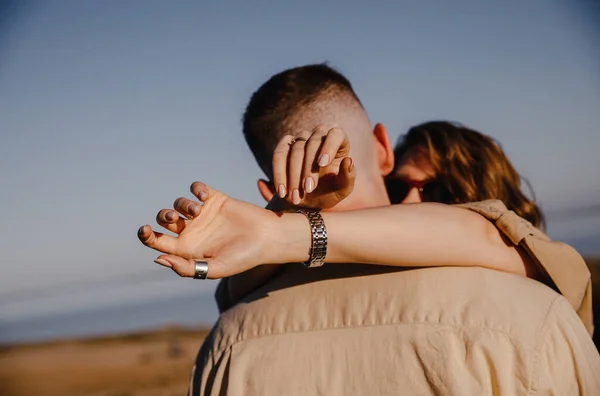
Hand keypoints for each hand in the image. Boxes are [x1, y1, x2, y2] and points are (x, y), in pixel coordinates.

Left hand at [137, 182, 286, 278]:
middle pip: (165, 219)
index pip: (159, 242)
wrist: (267, 238)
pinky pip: (196, 188)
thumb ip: (187, 268)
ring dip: (182, 204)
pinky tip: (204, 197)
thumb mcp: (214, 268)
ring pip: (179, 203)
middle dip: (163, 216)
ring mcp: (204, 214)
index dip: (147, 236)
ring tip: (197, 210)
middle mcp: (193, 230)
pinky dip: (196, 189)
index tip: (143, 230)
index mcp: (188, 249)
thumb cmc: (243, 257)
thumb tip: (158, 258)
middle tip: (174, 218)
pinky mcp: (215, 199)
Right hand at [272, 126, 354, 208]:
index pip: (335, 134)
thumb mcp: (342, 189)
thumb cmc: (330, 191)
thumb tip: (349, 160)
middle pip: (312, 144)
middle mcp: (319, 135)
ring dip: (294, 175)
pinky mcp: (284, 146)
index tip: (322, 164)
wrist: (309, 200)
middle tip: (308, 189)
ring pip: (295, 150)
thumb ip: (348, 176)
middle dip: (309, 169)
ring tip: (296, 197)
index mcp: (338, 142)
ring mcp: (300, 139)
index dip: (329, 146)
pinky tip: (282, 191)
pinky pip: (279, 155)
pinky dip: (279, 174)